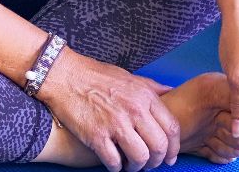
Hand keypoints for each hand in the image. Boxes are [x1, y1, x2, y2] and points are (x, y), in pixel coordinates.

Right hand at [36, 48, 181, 171]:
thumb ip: (153, 88)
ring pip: (140, 157)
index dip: (174, 147)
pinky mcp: (96, 135)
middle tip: (150, 164)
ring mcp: (115, 123)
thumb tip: (171, 92)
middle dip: (157, 161)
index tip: (170, 157)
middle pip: (159, 146)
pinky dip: (116, 168)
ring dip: (138, 167)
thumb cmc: (97, 76)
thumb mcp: (131, 77)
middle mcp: (134, 110)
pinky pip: (114, 162)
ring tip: (131, 166)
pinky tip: (114, 164)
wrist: (64, 75)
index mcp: (145, 96)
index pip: (172, 128)